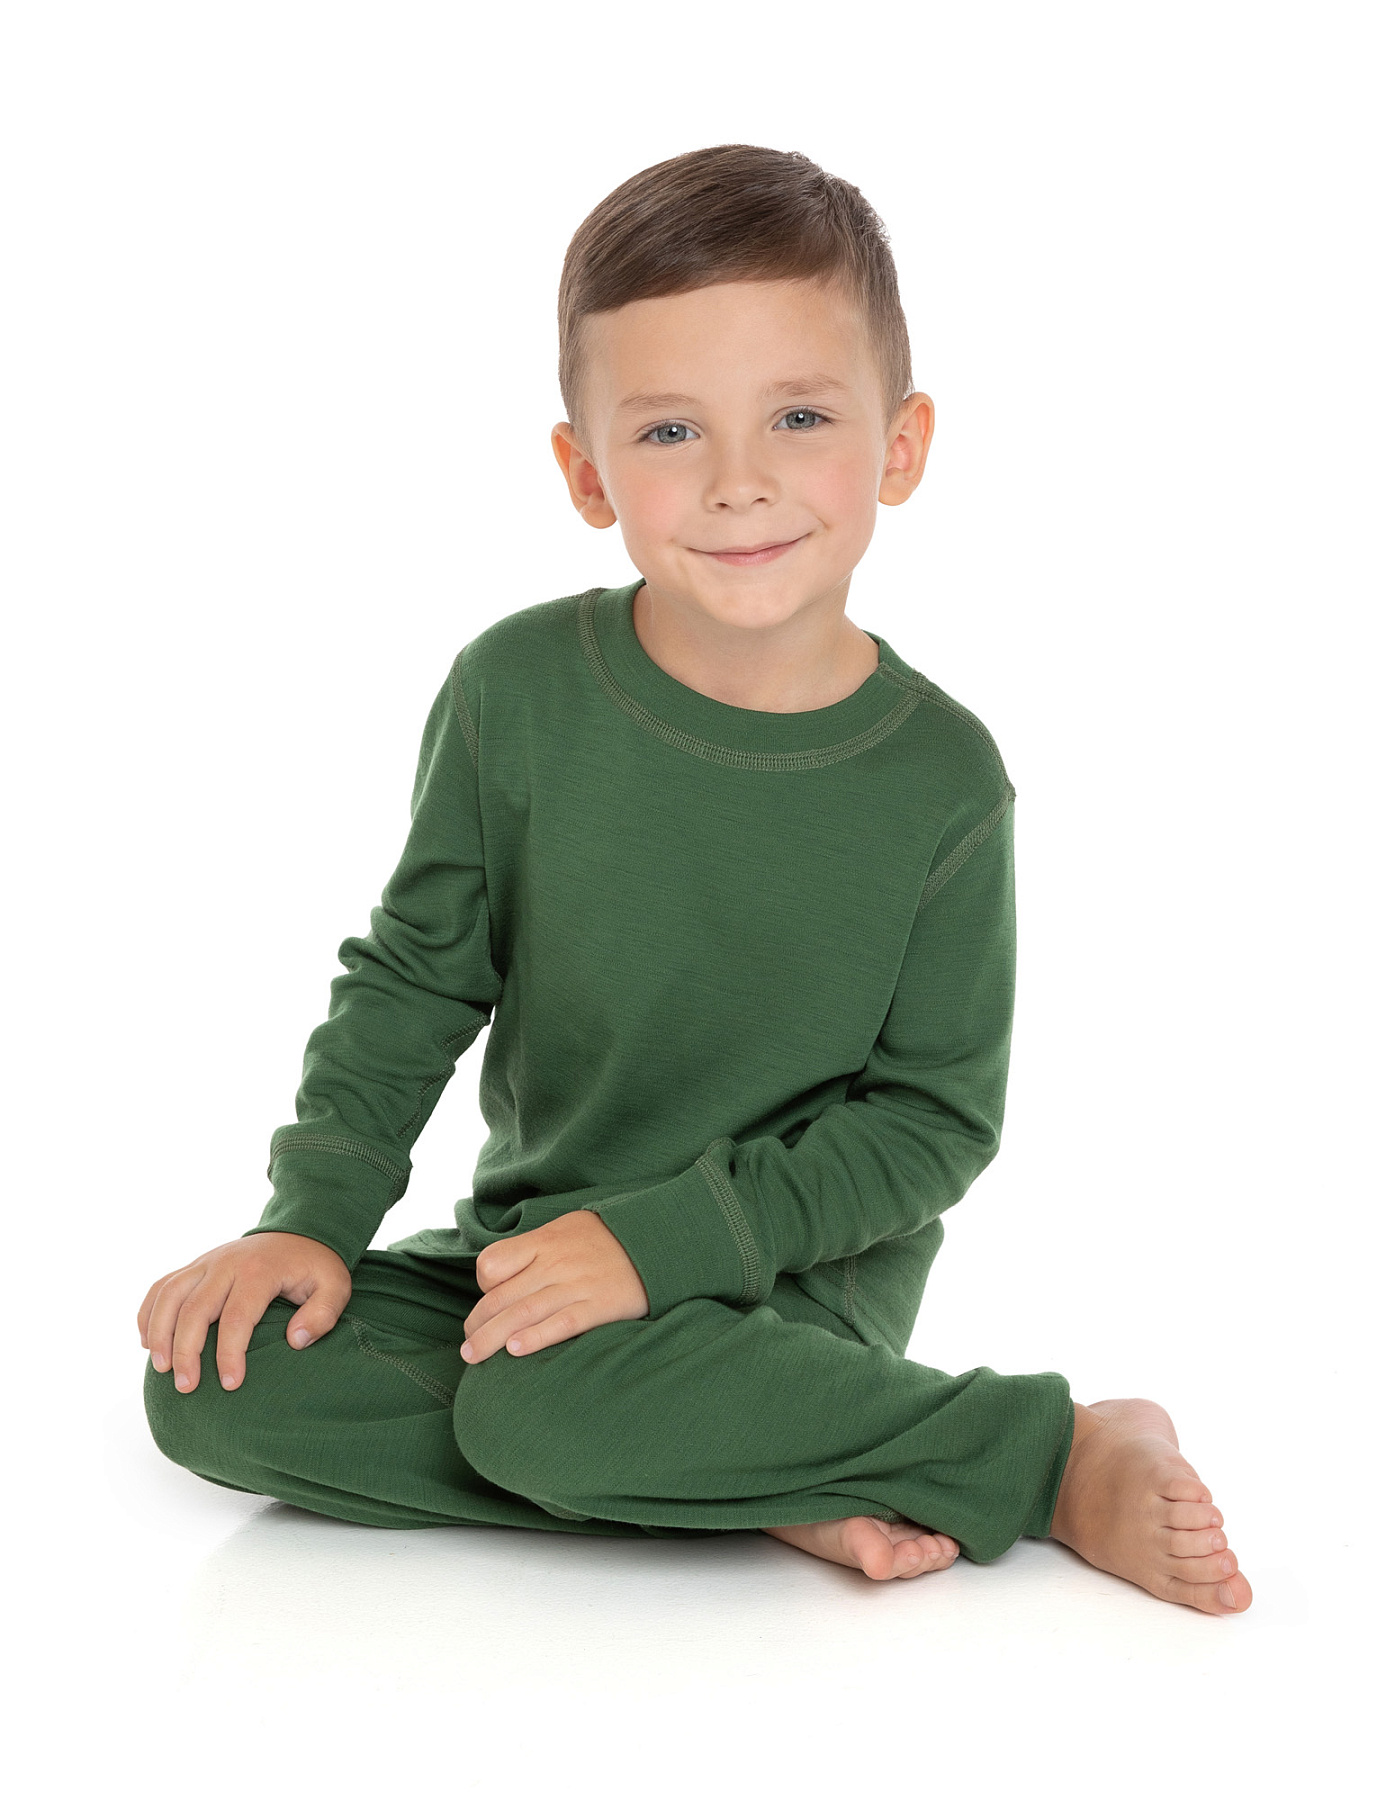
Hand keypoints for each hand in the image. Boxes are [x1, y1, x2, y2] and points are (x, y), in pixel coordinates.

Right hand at [138, 1232, 351, 1394]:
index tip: (230, 1385)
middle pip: (195, 1308)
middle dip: (187, 1351)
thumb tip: (296, 1341)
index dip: (230, 1353)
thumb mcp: (336, 1286)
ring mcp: (207, 1262)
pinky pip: (162, 1286)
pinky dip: (149, 1312)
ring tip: (161, 1369)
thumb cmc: (315, 1266)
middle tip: (186, 1387)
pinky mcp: (196, 1266)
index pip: (237, 1316)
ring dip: (160, 1332)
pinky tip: (146, 1342)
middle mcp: (227, 1263)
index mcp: (260, 1270)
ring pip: (170, 1295)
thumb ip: (323, 1314)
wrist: (300, 1230)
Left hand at [461, 1210, 647, 1363]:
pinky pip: (561, 1324)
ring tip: (474, 1357)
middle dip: (478, 1325)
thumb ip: (535, 1249)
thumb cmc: (606, 1238)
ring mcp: (576, 1285)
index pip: (492, 1264)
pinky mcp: (599, 1306)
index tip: (486, 1305)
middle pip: (501, 1297)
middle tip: (467, 1347)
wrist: (659, 1239)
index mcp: (543, 1241)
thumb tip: (502, 1276)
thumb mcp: (566, 1228)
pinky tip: (516, 1350)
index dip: (482, 1289)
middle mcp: (554, 1263)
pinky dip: (536, 1337)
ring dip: (493, 1338)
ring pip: (523, 1314)